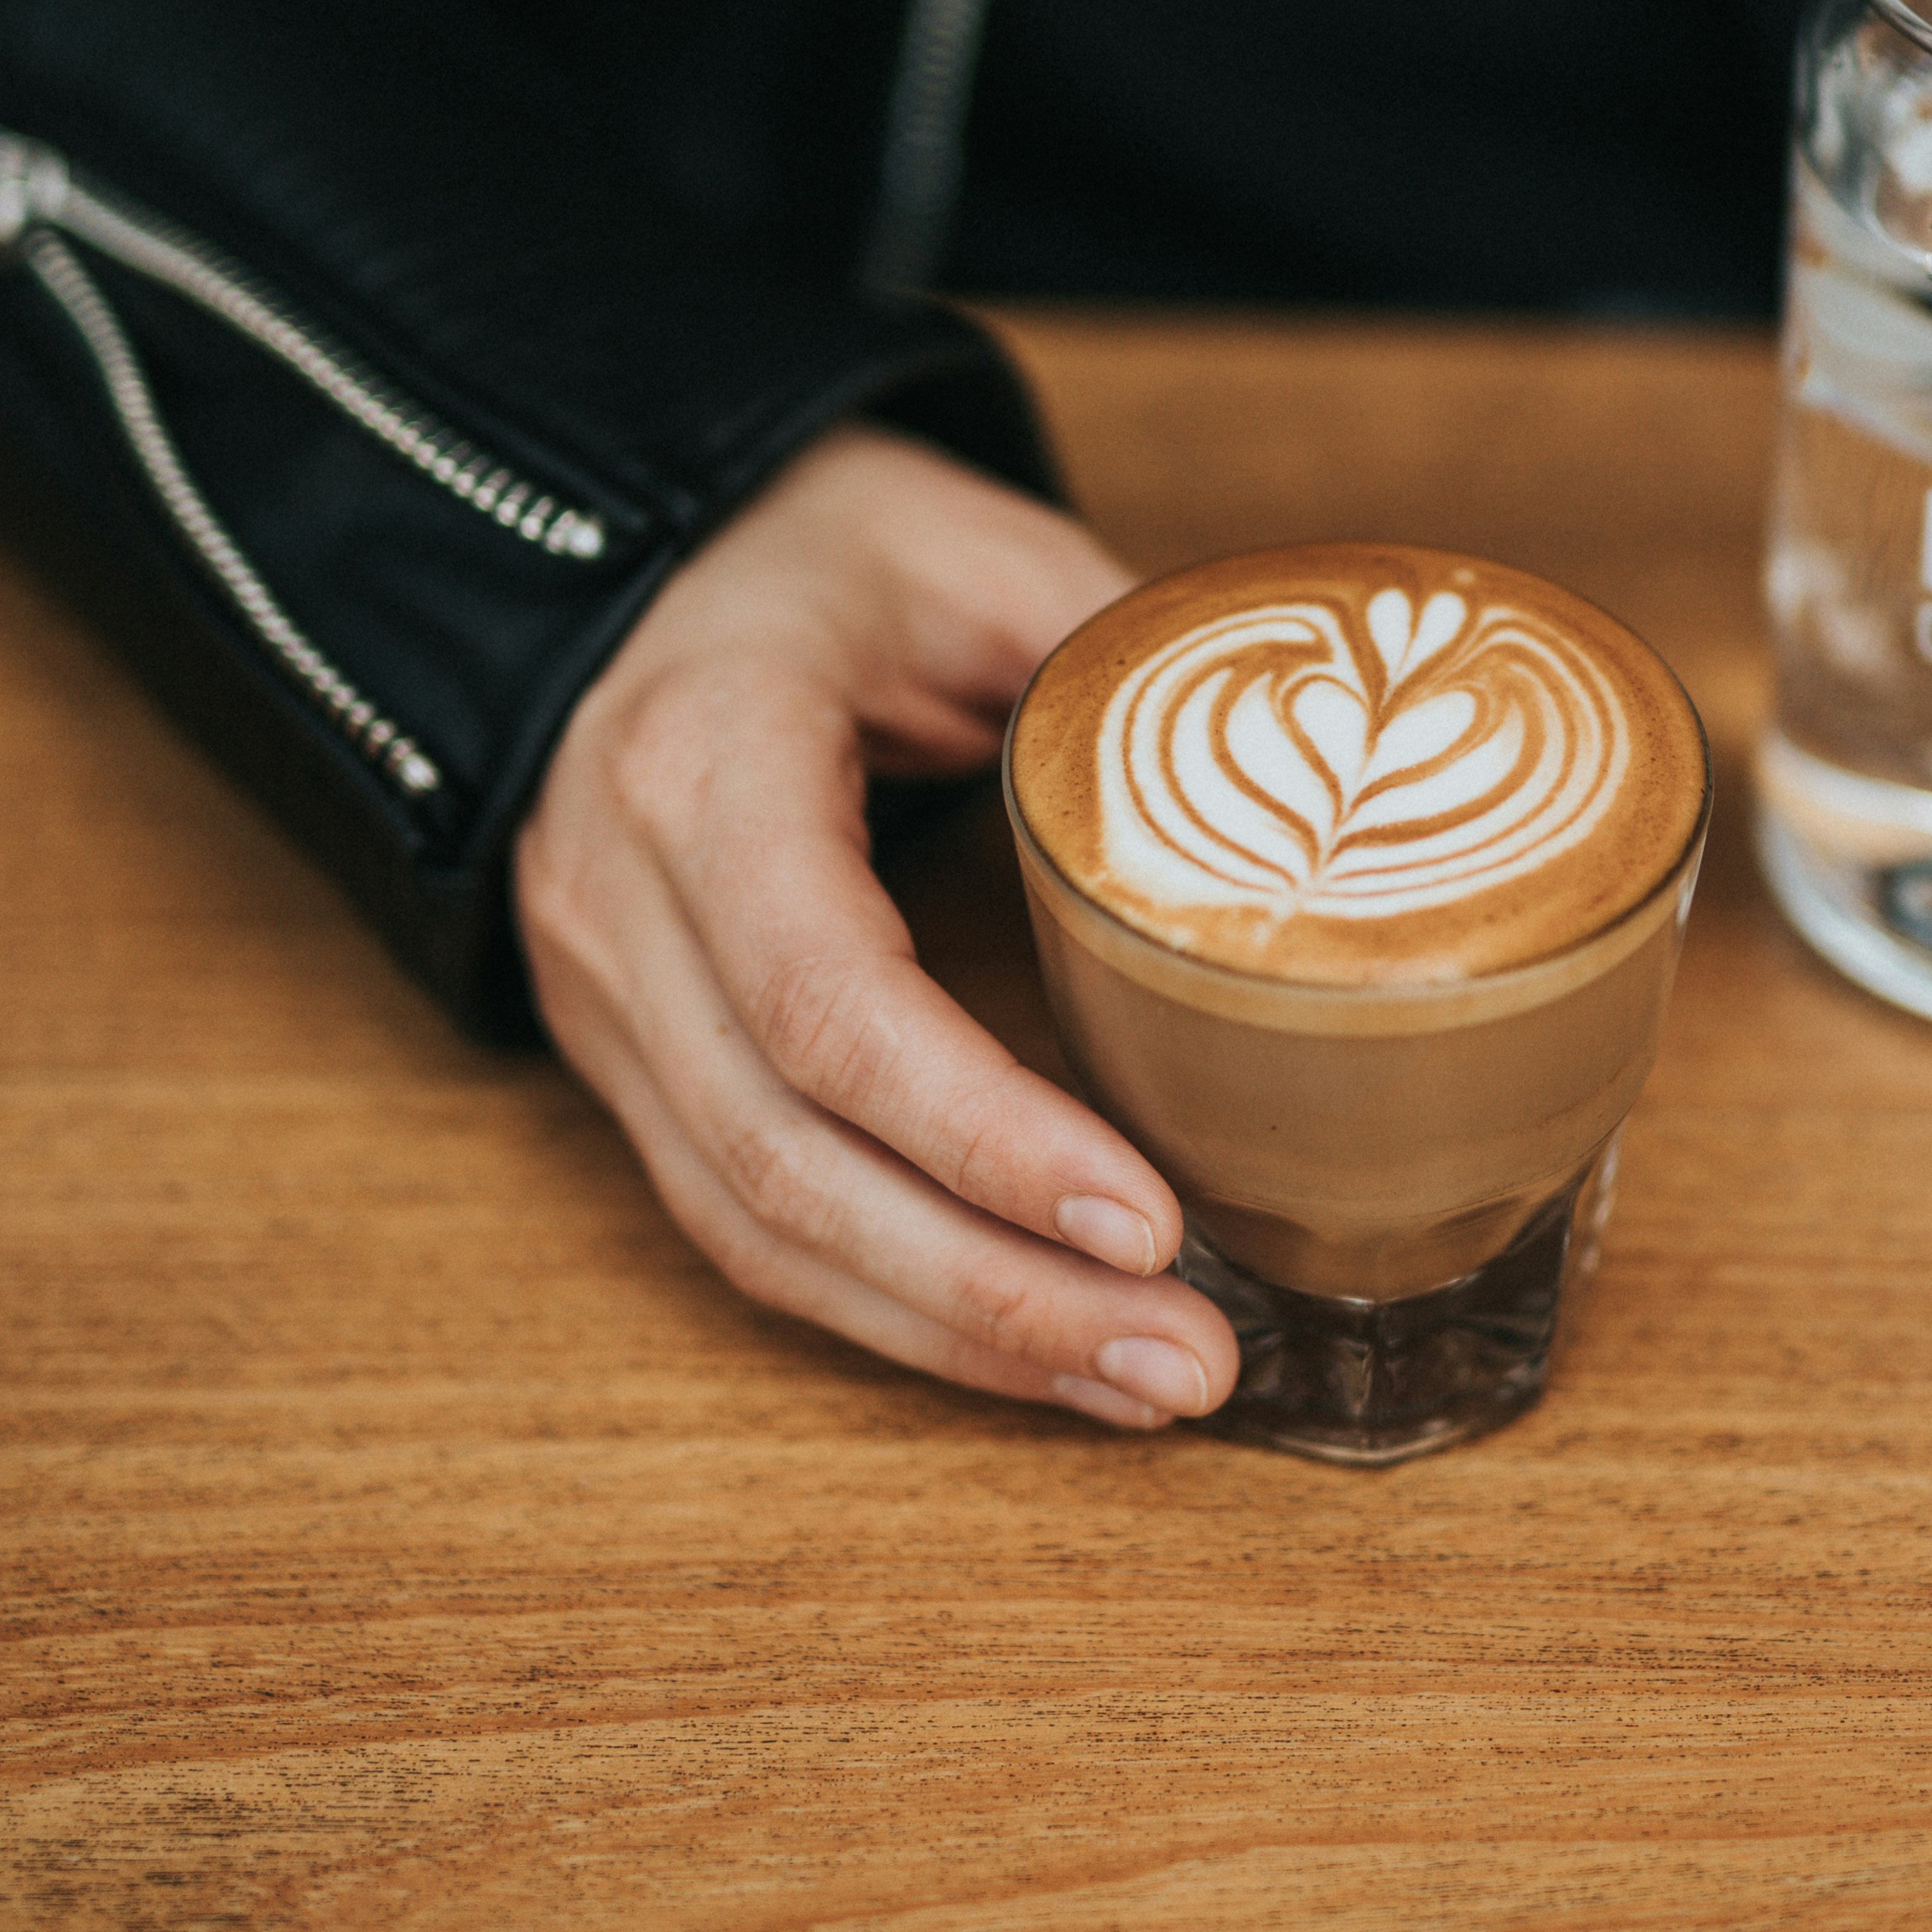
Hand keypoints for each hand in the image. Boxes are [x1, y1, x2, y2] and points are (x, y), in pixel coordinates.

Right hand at [513, 425, 1240, 1429]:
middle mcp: (621, 909)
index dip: (985, 1134)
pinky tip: (1037, 1351)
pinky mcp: (633, 1063)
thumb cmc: (813, 546)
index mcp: (701, 766)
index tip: (1153, 1221)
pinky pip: (748, 1224)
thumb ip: (1123, 652)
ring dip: (957, 1335)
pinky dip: (896, 1308)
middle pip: (790, 1161)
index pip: (827, 1001)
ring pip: (757, 1227)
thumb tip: (1324, 762)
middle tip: (1188, 1364)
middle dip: (996, 1292)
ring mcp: (607, 1002)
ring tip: (1145, 1386)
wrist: (633, 559)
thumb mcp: (974, 545)